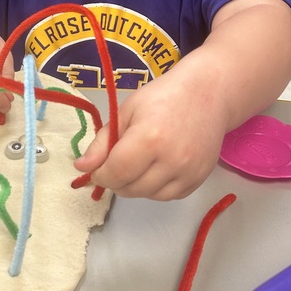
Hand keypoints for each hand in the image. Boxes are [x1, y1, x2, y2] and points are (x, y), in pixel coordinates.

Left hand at [73, 71, 226, 200]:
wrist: (208, 94)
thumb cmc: (163, 97)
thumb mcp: (125, 112)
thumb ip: (102, 143)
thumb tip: (82, 167)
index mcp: (149, 139)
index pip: (115, 173)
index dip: (100, 175)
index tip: (97, 168)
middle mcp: (171, 160)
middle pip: (130, 188)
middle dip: (116, 180)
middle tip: (117, 161)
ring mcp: (188, 172)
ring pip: (148, 196)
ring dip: (135, 185)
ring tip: (138, 162)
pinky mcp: (199, 179)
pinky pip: (169, 196)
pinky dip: (156, 188)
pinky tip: (155, 168)